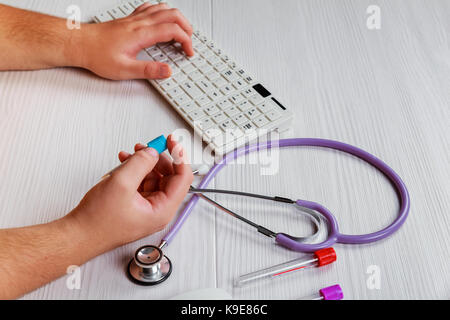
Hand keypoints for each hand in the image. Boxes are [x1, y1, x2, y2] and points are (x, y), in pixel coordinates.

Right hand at [69, 135, 193, 250]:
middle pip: (169, 177)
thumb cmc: (97, 221)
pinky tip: (124, 164)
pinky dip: (134, 171)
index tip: (172, 142)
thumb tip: (152, 152)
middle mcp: (158, 210)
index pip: (182, 178)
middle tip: (148, 146)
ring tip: (131, 154)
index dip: (179, 157)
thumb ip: (141, 163)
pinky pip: (141, 183)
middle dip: (158, 159)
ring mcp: (146, 208)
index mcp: (162, 210)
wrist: (78, 235)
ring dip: (144, 163)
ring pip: (154, 178)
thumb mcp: (121, 183)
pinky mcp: (135, 206)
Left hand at [75, 2, 193, 79]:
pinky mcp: (129, 20)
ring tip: (181, 31)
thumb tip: (167, 70)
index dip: (186, 40)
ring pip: (163, 8)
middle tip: (189, 41)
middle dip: (186, 27)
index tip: (188, 52)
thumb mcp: (124, 70)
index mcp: (141, 34)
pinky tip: (161, 19)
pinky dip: (162, 12)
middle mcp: (140, 23)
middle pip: (172, 14)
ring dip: (176, 18)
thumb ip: (148, 70)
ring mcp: (134, 19)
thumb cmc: (97, 55)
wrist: (79, 43)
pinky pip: (150, 8)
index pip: (173, 30)